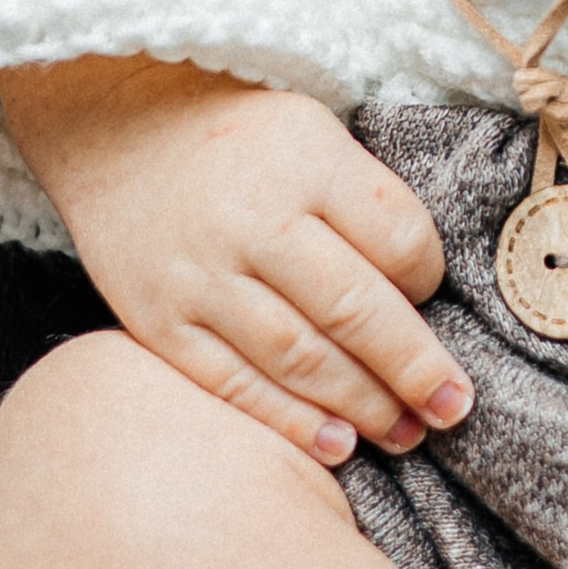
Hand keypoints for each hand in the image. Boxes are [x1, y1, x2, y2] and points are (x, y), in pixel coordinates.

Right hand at [0, 55, 462, 468]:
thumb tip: (425, 297)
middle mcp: (252, 219)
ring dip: (363, 406)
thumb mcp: (314, 131)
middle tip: (453, 407)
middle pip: (354, 310)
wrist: (114, 123)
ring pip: (299, 357)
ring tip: (407, 433)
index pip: (398, 238)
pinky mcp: (157, 318)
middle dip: (414, 369)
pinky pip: (233, 383)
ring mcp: (200, 275)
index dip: (430, 280)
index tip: (434, 295)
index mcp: (305, 160)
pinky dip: (290, 421)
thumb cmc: (240, 135)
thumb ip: (366, 202)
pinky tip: (337, 445)